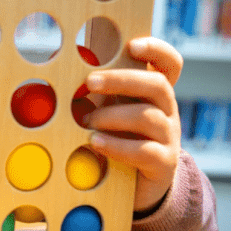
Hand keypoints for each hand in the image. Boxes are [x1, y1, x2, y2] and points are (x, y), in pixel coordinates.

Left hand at [80, 37, 182, 212]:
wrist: (139, 185)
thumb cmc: (119, 138)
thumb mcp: (110, 110)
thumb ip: (97, 92)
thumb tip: (60, 74)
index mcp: (155, 93)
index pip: (170, 63)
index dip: (156, 50)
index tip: (132, 45)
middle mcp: (167, 111)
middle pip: (157, 85)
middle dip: (120, 80)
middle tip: (89, 82)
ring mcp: (169, 136)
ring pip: (148, 117)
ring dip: (112, 116)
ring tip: (85, 121)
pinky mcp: (163, 163)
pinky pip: (145, 151)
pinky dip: (117, 145)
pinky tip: (94, 143)